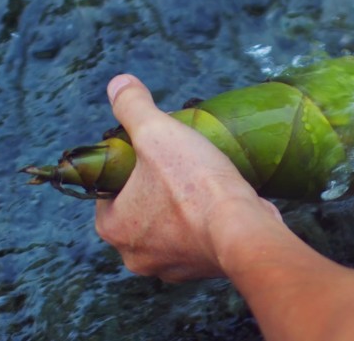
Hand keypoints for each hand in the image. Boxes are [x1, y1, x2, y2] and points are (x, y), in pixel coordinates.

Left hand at [95, 74, 281, 282]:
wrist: (244, 230)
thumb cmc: (195, 184)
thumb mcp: (157, 132)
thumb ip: (133, 107)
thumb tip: (118, 82)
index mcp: (113, 227)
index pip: (109, 191)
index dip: (128, 168)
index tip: (151, 153)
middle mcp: (135, 256)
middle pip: (139, 210)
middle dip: (155, 190)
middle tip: (178, 164)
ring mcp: (171, 268)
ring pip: (169, 228)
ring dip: (181, 210)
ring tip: (202, 181)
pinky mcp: (203, 270)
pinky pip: (196, 241)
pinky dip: (204, 224)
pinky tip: (220, 204)